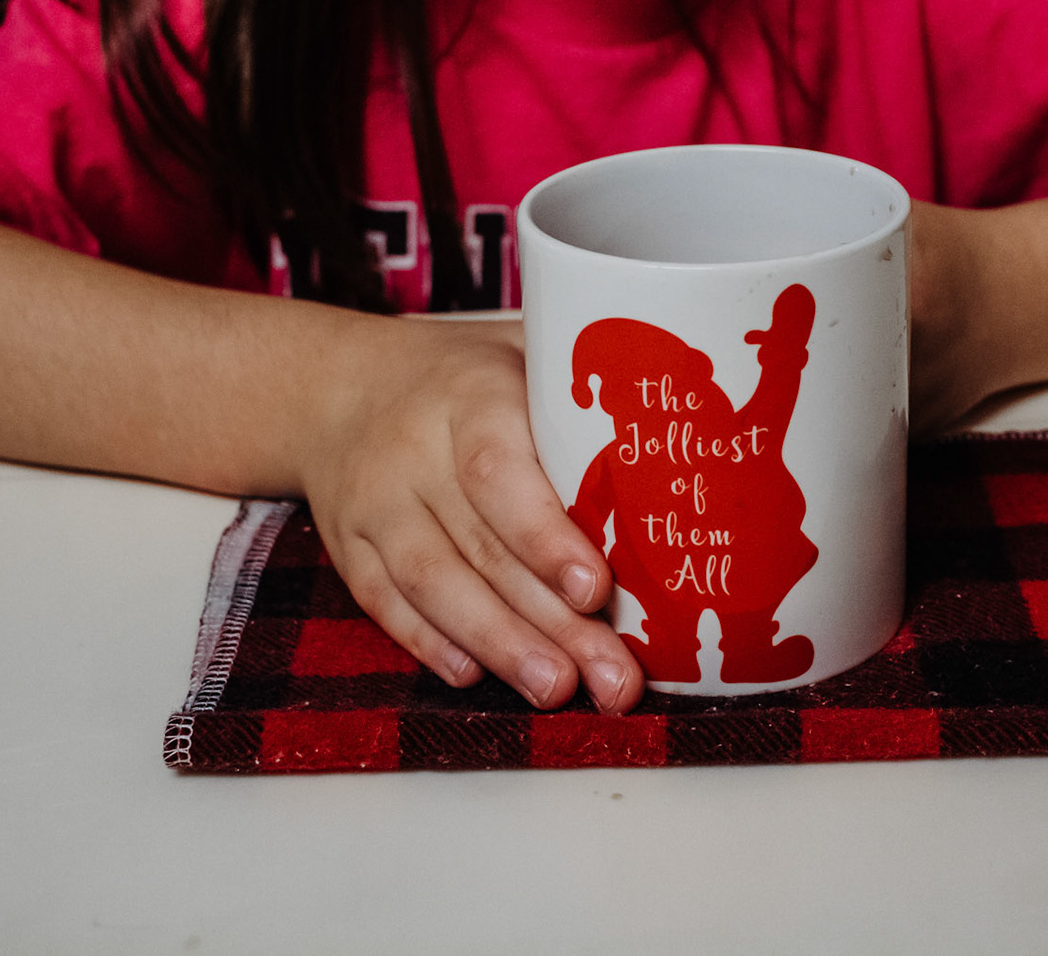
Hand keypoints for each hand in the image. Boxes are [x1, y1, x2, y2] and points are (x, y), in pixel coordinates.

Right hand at [301, 316, 644, 713]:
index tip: (597, 590)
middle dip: (549, 621)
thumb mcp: (523, 357)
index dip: (546, 537)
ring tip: (556, 690)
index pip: (500, 473)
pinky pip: (384, 601)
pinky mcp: (348, 545)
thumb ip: (586, 402)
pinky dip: (429, 642)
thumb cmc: (468, 379)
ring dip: (497, 643)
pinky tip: (477, 674)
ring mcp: (374, 502)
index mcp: (469, 396)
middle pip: (480, 546)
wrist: (343, 387)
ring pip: (431, 583)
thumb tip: (704, 444)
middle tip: (610, 677)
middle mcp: (413, 450)